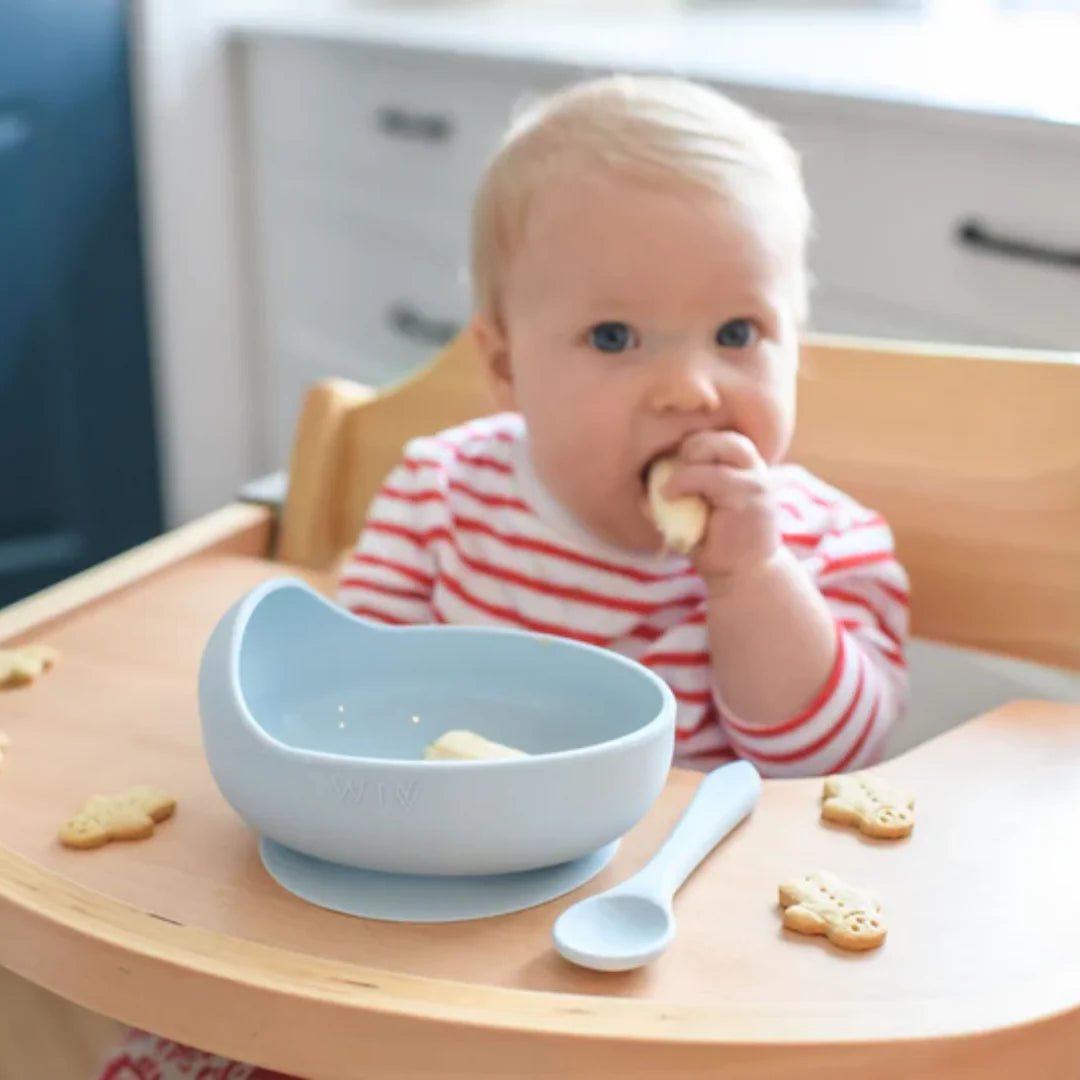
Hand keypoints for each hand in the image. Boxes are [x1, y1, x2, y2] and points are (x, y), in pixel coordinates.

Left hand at [661, 430, 780, 584]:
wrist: (744, 578)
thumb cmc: (716, 546)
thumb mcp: (692, 516)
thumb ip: (676, 499)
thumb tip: (640, 495)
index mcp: (744, 471)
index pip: (723, 438)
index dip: (697, 442)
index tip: (673, 461)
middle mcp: (755, 471)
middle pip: (727, 436)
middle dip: (696, 442)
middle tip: (674, 466)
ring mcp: (756, 482)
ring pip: (722, 446)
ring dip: (692, 456)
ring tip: (672, 481)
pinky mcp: (750, 497)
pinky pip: (713, 476)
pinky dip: (685, 480)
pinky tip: (668, 493)